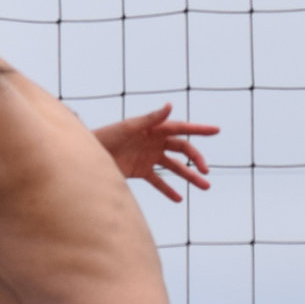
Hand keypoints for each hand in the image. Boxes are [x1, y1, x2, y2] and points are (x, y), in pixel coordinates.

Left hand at [95, 104, 215, 200]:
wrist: (88, 155)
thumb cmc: (106, 137)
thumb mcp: (129, 128)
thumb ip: (150, 119)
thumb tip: (170, 105)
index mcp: (154, 128)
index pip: (181, 128)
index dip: (199, 129)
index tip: (216, 130)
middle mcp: (154, 142)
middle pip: (182, 149)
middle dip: (197, 158)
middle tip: (206, 170)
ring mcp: (148, 157)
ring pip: (175, 167)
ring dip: (190, 176)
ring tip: (205, 187)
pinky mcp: (140, 171)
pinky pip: (158, 181)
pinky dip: (168, 189)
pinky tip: (179, 198)